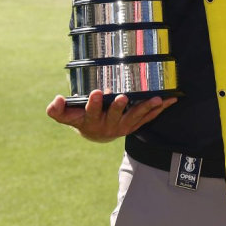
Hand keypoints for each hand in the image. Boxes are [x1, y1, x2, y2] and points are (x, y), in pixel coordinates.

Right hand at [45, 90, 176, 142]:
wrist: (96, 134)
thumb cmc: (80, 119)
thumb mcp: (67, 116)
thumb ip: (57, 110)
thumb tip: (55, 100)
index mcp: (91, 120)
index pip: (91, 112)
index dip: (93, 103)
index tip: (96, 92)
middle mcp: (109, 125)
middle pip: (114, 115)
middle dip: (118, 106)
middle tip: (121, 96)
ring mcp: (124, 126)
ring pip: (135, 117)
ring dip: (146, 108)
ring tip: (156, 99)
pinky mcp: (135, 125)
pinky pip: (148, 118)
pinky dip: (159, 110)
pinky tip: (169, 100)